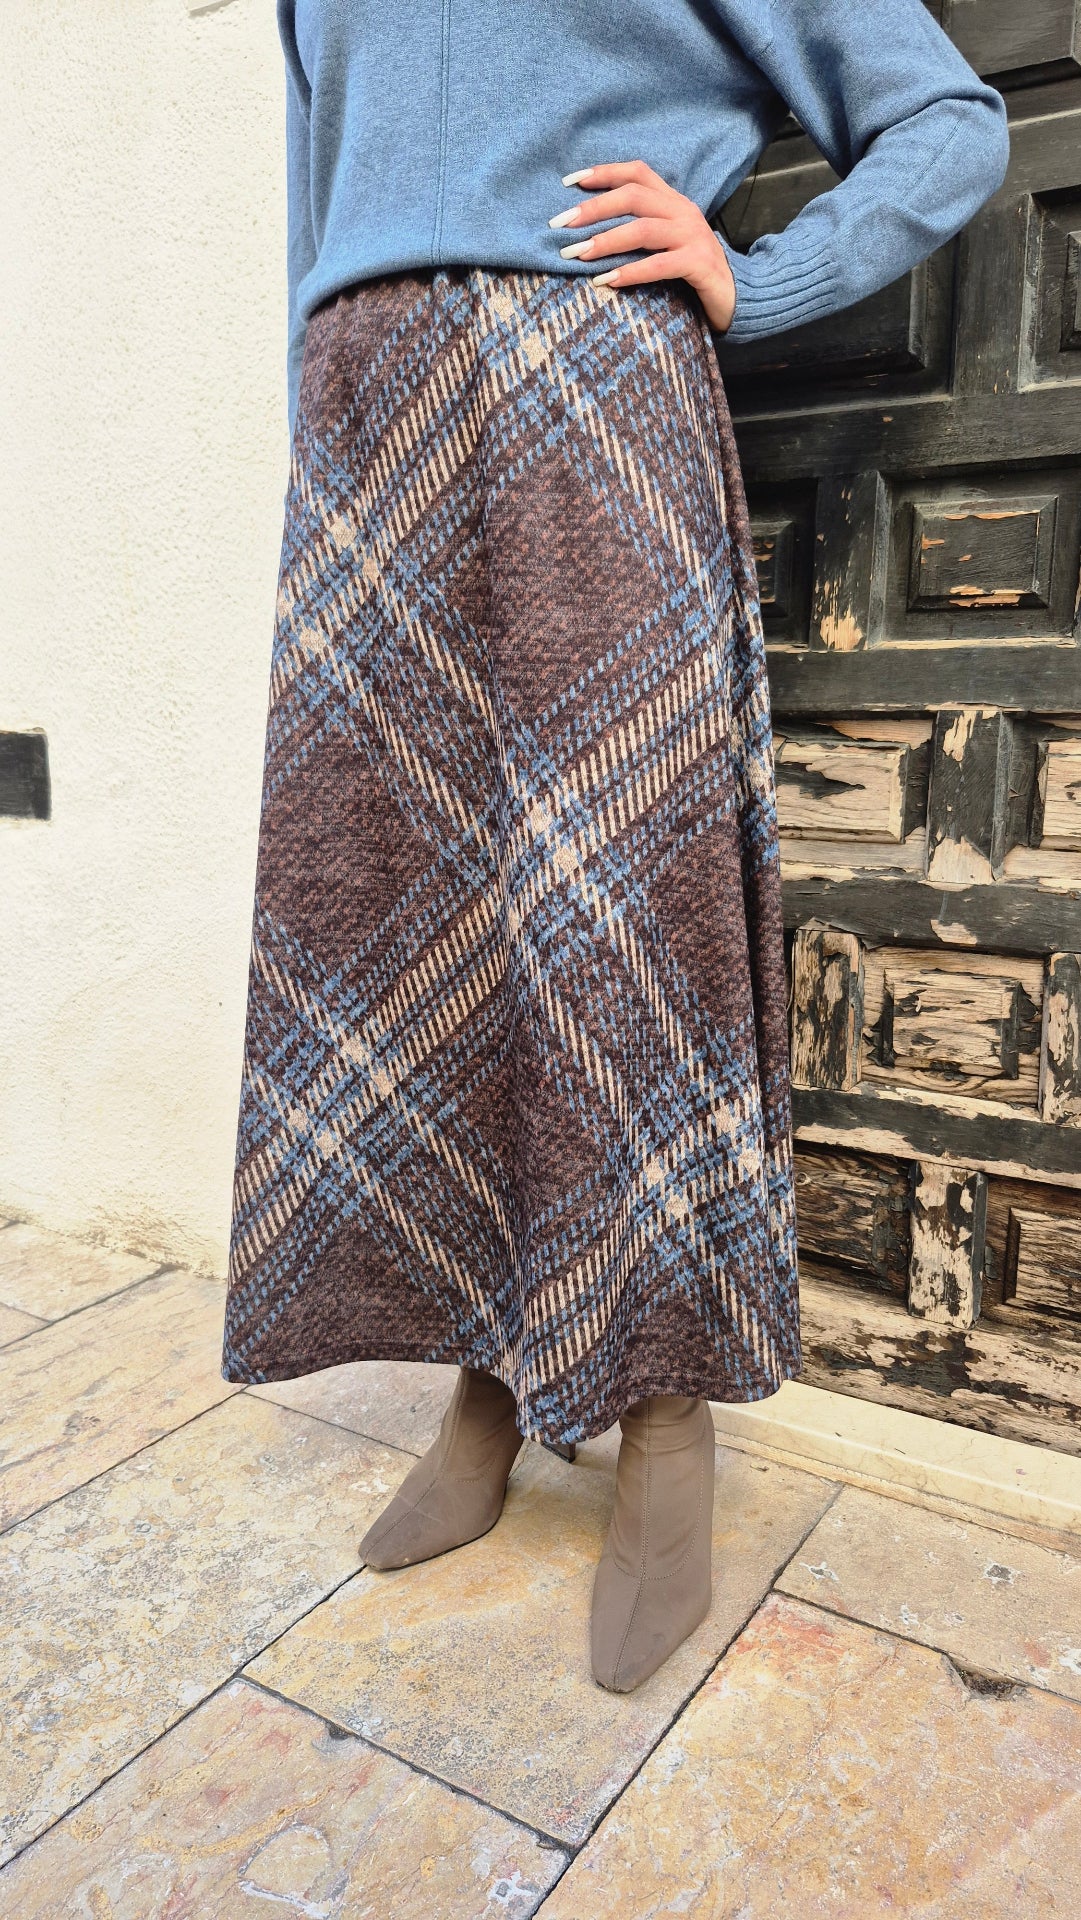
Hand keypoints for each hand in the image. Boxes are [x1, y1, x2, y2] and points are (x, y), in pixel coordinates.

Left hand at [549, 159, 736, 332]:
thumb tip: (588, 231)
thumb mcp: (666, 243)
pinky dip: (631, 272)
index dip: (604, 173)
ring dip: (605, 241)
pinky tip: (606, 281)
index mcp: (673, 202)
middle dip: (593, 209)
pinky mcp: (700, 264)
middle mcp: (684, 212)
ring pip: (643, 229)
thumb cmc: (692, 272)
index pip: (637, 173)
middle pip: (634, 197)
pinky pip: (659, 265)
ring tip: (576, 254)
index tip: (569, 182)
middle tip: (560, 224)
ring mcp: (694, 237)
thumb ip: (640, 231)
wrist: (738, 296)